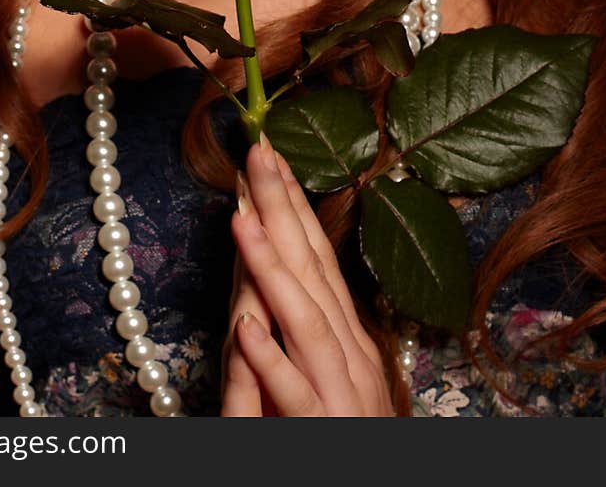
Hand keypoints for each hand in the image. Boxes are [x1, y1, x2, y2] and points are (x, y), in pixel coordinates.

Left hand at [220, 134, 395, 416]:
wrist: (363, 484)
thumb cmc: (331, 434)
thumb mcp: (313, 377)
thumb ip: (289, 333)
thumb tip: (259, 280)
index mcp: (345, 338)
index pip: (316, 258)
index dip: (290, 205)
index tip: (266, 154)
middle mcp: (349, 356)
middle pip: (314, 272)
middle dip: (284, 210)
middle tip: (258, 152)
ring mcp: (340, 396)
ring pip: (307, 323)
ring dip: (274, 268)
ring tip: (242, 219)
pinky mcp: (319, 437)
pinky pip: (295, 396)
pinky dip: (272, 359)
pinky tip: (248, 326)